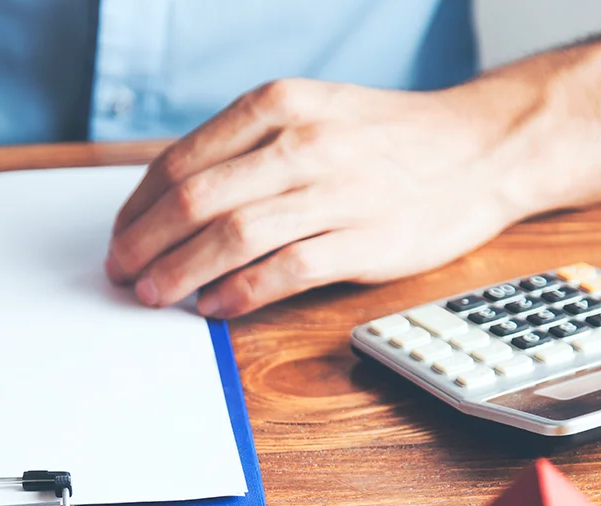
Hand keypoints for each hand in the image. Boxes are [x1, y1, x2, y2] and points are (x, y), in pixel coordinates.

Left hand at [106, 78, 523, 317]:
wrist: (478, 149)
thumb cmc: (384, 140)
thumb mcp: (310, 114)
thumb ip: (246, 148)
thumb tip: (171, 199)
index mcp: (279, 104)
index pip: (182, 160)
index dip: (137, 207)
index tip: (121, 236)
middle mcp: (302, 142)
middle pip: (194, 199)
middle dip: (145, 243)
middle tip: (122, 273)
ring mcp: (334, 191)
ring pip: (230, 236)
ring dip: (179, 273)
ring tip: (154, 295)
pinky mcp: (362, 239)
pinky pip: (283, 271)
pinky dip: (238, 293)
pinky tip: (213, 306)